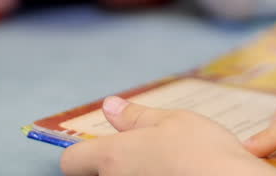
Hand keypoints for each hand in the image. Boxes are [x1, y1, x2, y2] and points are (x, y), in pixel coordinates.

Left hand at [60, 96, 275, 175]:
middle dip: (114, 167)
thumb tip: (109, 106)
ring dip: (135, 175)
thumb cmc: (204, 151)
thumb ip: (135, 117)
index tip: (100, 152)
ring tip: (168, 169)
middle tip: (147, 159)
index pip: (71, 162)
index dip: (82, 155)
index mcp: (114, 156)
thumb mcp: (173, 121)